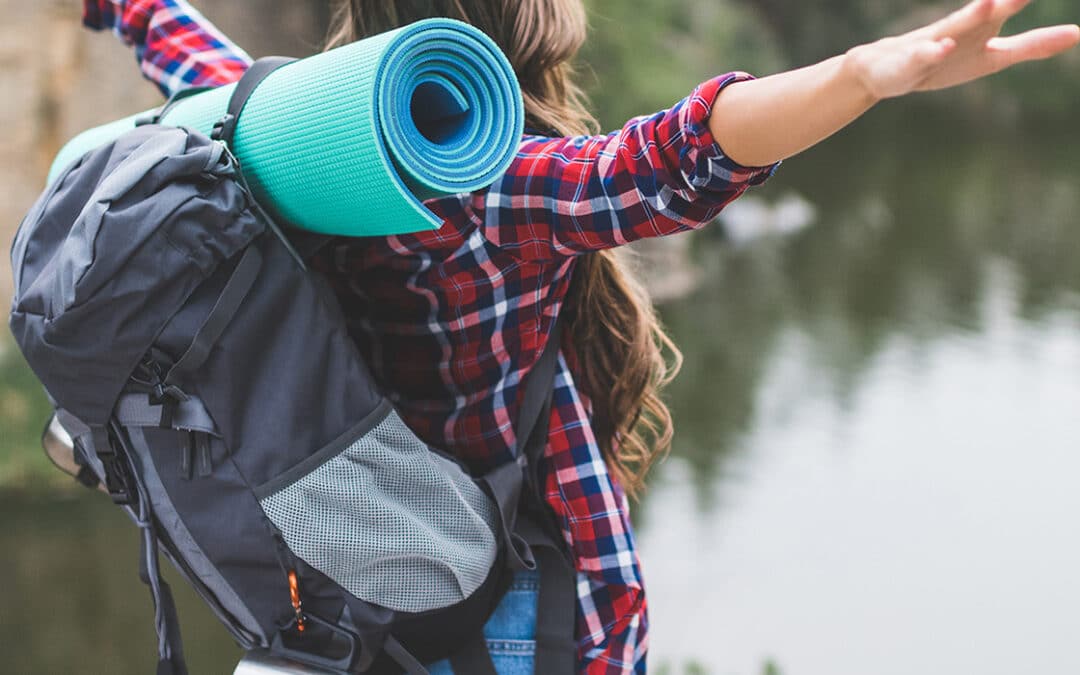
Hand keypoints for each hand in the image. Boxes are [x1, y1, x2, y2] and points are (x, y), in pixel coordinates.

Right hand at [844, 0, 1079, 100]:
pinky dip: (933, 52)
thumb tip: (1078, 33)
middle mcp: (965, 33)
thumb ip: (1030, 46)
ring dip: (974, 17)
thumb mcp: (991, 58)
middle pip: (993, 15)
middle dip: (1011, 2)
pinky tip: (942, 48)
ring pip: (958, 27)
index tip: (1073, 32)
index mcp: (988, 37)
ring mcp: (936, 43)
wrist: (885, 68)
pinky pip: (923, 54)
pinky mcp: (911, 59)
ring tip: (991, 5)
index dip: (1046, 36)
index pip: (1025, 37)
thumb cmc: (943, 61)